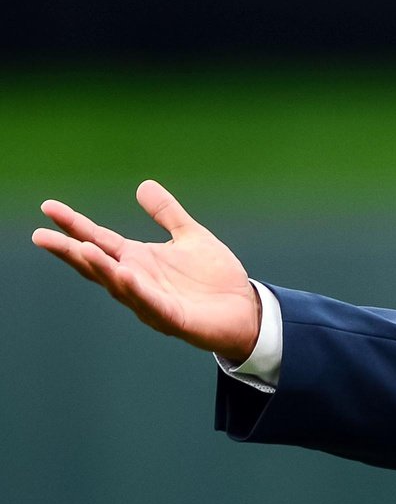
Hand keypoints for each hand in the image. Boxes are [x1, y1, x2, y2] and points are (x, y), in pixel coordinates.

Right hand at [31, 181, 262, 363]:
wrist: (246, 311)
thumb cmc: (215, 279)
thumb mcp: (191, 237)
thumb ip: (167, 214)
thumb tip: (143, 185)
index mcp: (138, 260)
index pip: (99, 240)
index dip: (74, 225)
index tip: (48, 207)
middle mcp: (138, 281)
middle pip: (97, 265)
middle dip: (70, 251)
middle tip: (41, 236)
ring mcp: (152, 301)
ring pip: (119, 285)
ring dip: (100, 268)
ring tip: (81, 249)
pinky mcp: (174, 319)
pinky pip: (152, 304)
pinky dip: (137, 290)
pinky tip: (125, 275)